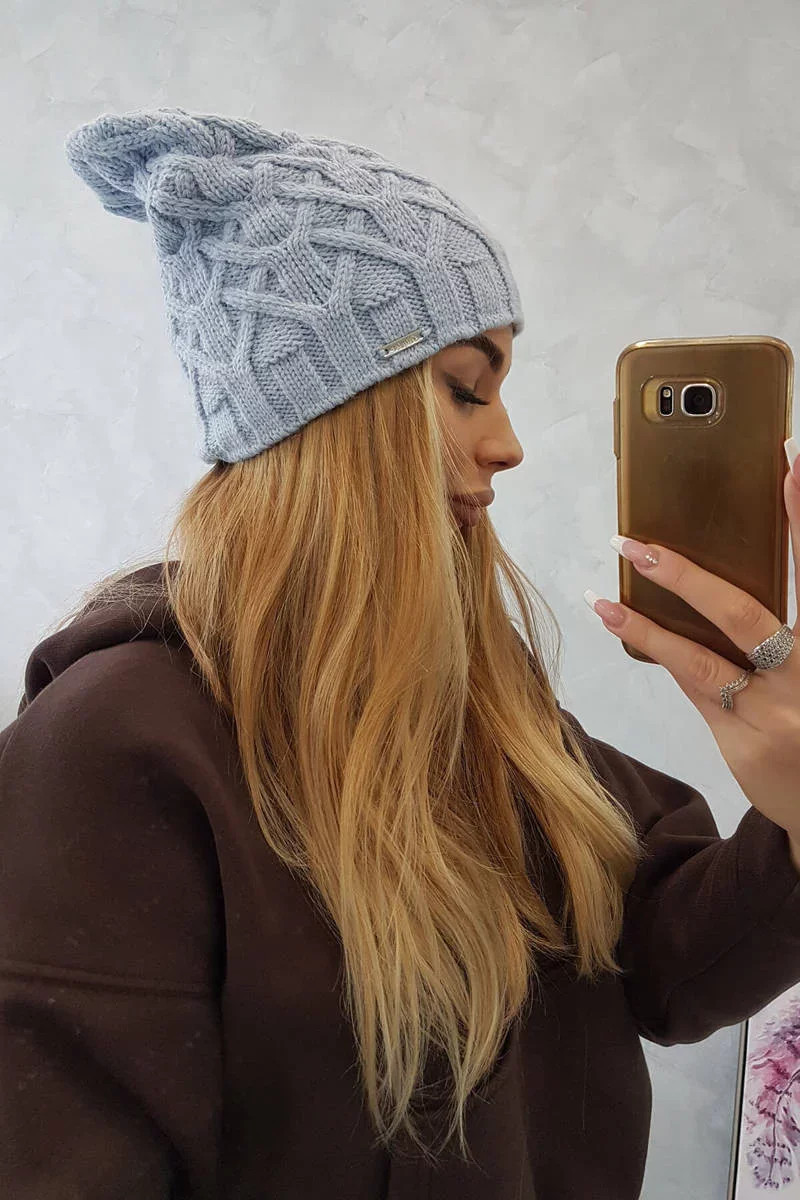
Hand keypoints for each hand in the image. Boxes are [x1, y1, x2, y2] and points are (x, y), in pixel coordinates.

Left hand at [585, 452, 799, 854]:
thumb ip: (784, 626)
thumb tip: (713, 571)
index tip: (789, 462)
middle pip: (745, 613)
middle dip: (685, 576)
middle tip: (636, 544)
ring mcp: (774, 712)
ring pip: (701, 659)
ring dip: (645, 625)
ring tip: (602, 597)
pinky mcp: (742, 741)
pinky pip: (693, 685)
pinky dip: (658, 652)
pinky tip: (622, 624)